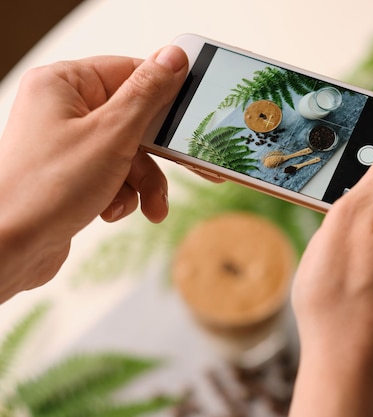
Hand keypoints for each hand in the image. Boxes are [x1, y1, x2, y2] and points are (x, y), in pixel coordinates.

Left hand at [0, 46, 187, 301]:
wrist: (10, 249)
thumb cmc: (47, 189)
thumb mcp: (112, 135)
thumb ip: (147, 94)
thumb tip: (174, 57)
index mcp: (64, 84)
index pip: (130, 72)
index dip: (165, 95)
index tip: (193, 115)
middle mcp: (63, 108)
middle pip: (134, 119)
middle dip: (156, 154)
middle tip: (193, 166)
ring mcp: (67, 142)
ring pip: (129, 152)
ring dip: (142, 182)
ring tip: (149, 206)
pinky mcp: (72, 173)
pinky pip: (115, 175)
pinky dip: (122, 195)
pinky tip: (111, 211)